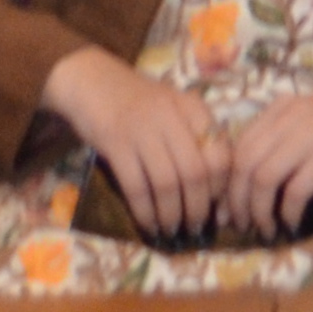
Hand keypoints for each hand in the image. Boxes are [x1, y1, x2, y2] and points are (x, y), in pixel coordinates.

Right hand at [43, 50, 229, 238]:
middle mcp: (171, 116)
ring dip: (172, 214)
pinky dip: (145, 211)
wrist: (92, 81)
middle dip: (197, 207)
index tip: (216, 206)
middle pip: (195, 172)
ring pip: (167, 183)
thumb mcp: (173, 108)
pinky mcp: (116, 144)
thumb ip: (193, 136)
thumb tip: (212, 188)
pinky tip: (148, 224)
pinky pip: (136, 186)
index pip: (219, 153)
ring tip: (173, 230)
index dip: (220, 187)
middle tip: (194, 227)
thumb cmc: (138, 100)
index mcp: (192, 107)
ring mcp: (143, 129)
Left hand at [220, 85, 312, 234]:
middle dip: (237, 200)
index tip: (228, 207)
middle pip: (244, 163)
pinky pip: (296, 189)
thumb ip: (286, 137)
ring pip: (264, 177)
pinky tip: (292, 224)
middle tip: (241, 224)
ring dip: (259, 211)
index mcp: (281, 108)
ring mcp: (309, 135)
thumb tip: (260, 178)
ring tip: (266, 229)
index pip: (239, 145)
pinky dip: (288, 212)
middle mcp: (289, 118)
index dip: (228, 180)